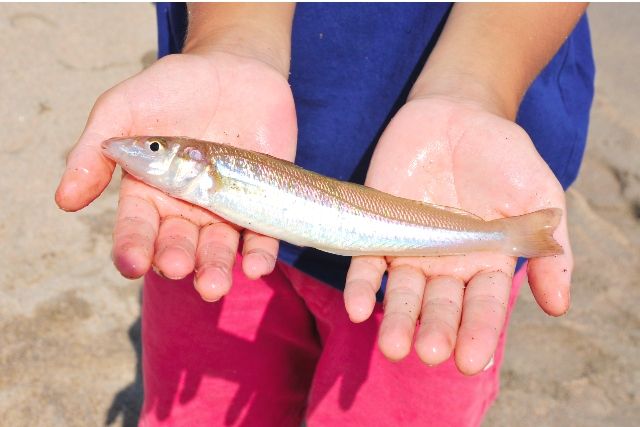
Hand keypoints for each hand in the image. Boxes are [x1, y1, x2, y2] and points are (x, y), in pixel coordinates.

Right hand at [55, 51, 296, 300]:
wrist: (235, 68)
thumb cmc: (174, 88)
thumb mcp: (125, 107)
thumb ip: (96, 150)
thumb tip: (65, 199)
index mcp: (150, 194)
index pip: (137, 229)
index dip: (132, 248)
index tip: (132, 263)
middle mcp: (186, 210)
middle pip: (179, 246)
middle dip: (176, 260)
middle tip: (177, 266)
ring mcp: (225, 210)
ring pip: (218, 250)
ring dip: (214, 270)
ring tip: (212, 286)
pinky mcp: (262, 205)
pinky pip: (261, 237)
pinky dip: (260, 255)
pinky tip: (257, 266)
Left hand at [344, 97, 571, 374]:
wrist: (454, 113)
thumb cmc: (501, 155)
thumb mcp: (538, 193)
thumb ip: (547, 246)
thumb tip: (559, 305)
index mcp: (486, 263)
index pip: (484, 307)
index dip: (479, 333)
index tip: (470, 361)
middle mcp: (446, 265)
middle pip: (440, 306)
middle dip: (436, 330)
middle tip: (428, 353)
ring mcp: (410, 250)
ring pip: (401, 293)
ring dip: (396, 319)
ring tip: (392, 346)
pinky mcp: (379, 229)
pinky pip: (366, 262)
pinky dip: (360, 285)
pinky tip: (355, 306)